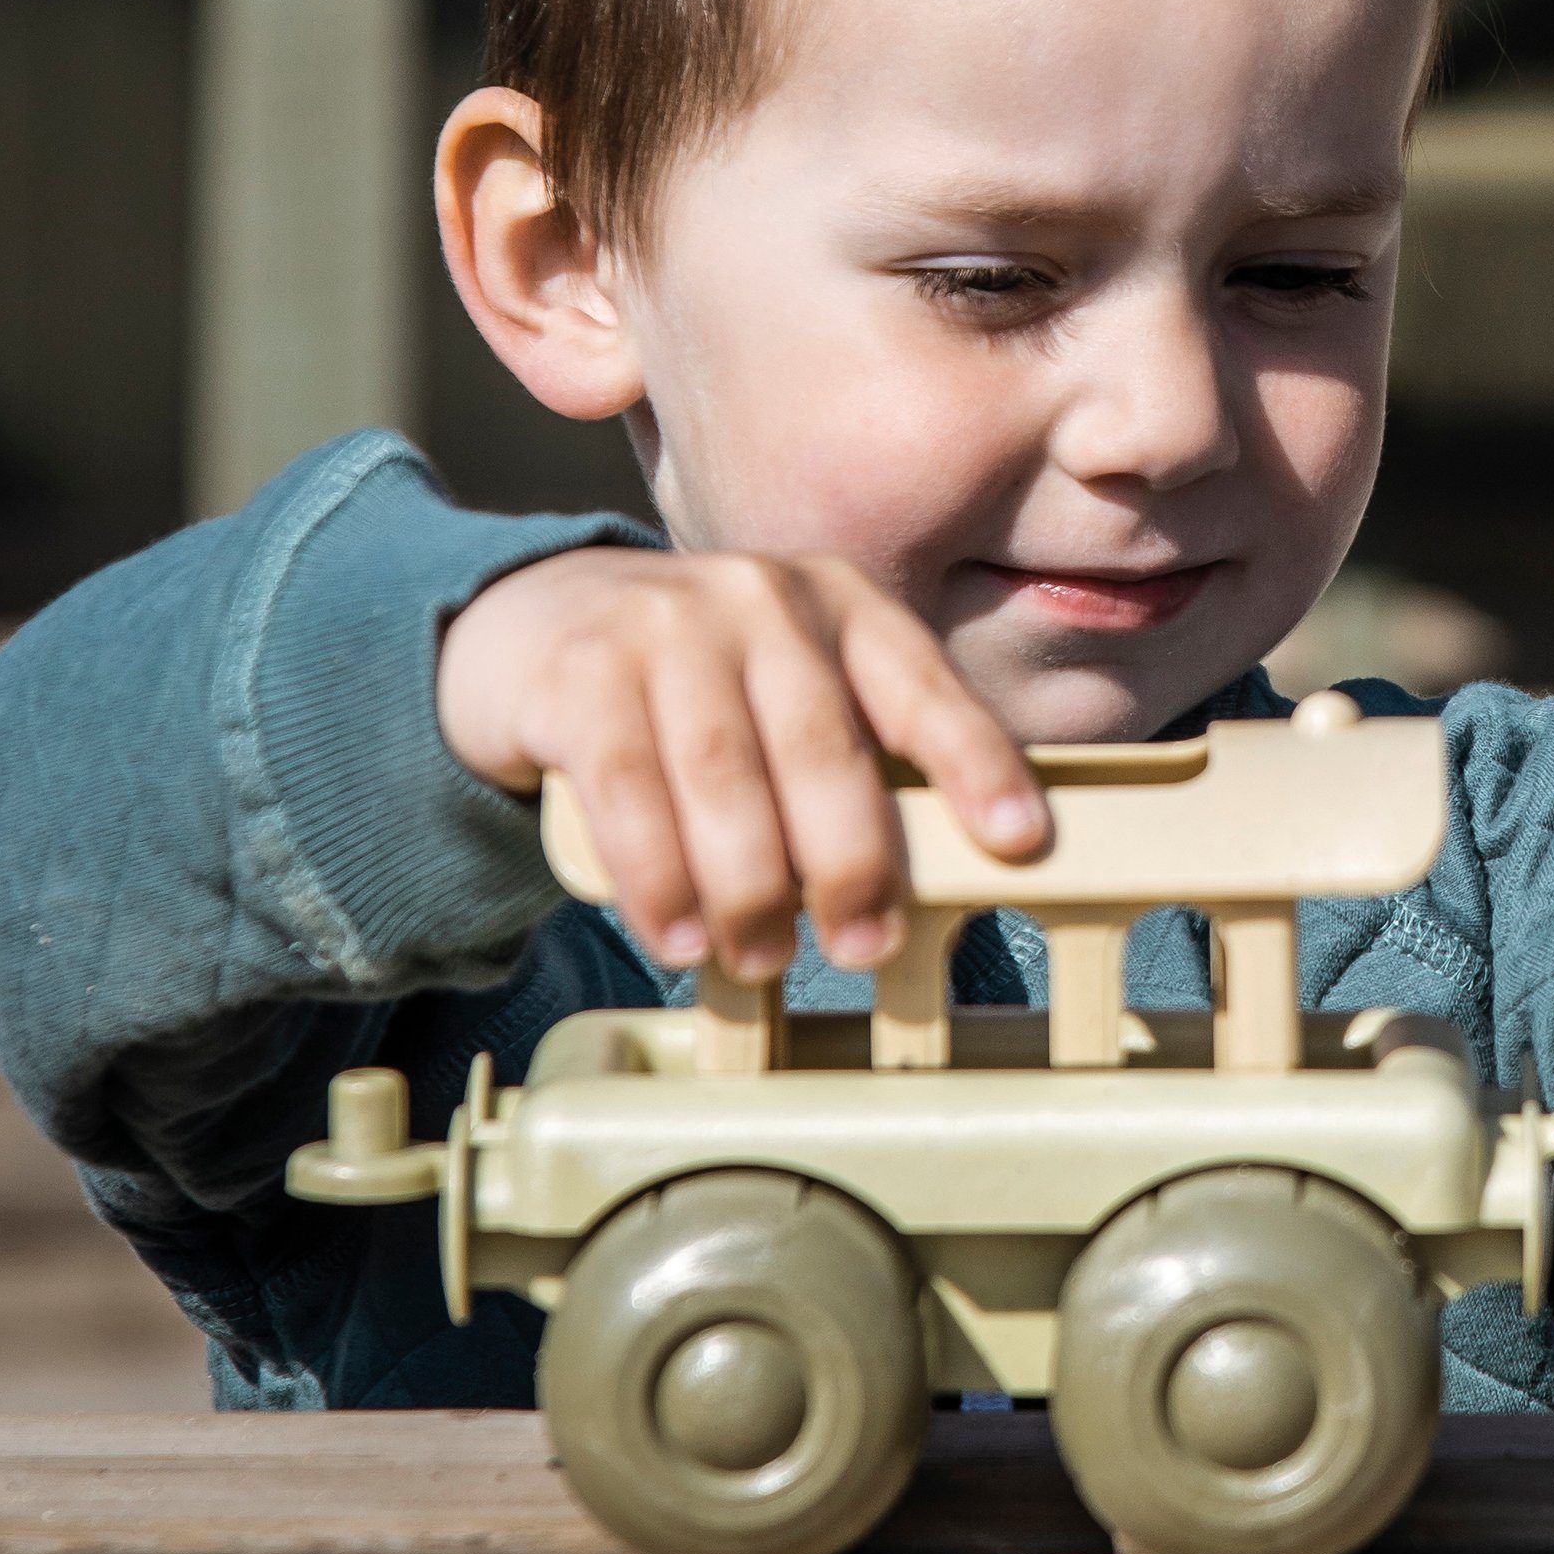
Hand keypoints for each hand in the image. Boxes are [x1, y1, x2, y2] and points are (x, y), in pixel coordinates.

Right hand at [435, 546, 1046, 977]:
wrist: (534, 624)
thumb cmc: (694, 685)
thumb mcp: (787, 687)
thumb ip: (853, 754)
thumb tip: (939, 876)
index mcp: (839, 603)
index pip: (922, 686)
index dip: (975, 763)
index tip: (1018, 840)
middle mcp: (762, 597)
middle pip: (821, 742)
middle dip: (850, 858)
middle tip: (863, 945)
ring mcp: (666, 623)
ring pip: (724, 774)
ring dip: (749, 884)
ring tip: (760, 956)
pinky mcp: (582, 669)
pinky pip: (628, 786)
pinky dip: (656, 873)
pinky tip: (675, 933)